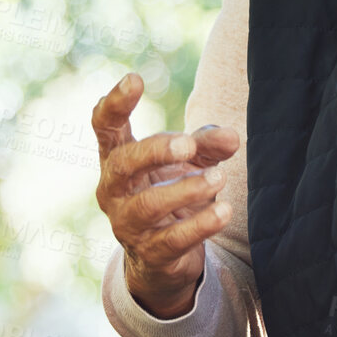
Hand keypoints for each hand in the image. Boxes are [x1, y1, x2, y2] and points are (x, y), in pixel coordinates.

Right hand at [93, 72, 238, 318]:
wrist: (163, 256)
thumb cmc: (170, 191)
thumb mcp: (188, 161)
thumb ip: (207, 144)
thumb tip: (231, 137)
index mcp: (117, 157)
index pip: (104, 126)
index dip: (114, 103)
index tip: (134, 79)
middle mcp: (113, 189)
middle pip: (122, 164)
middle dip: (154, 151)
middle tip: (187, 145)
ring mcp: (127, 224)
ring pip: (148, 205)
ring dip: (185, 189)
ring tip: (219, 178)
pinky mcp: (149, 253)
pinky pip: (173, 239)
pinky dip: (200, 225)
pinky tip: (224, 212)